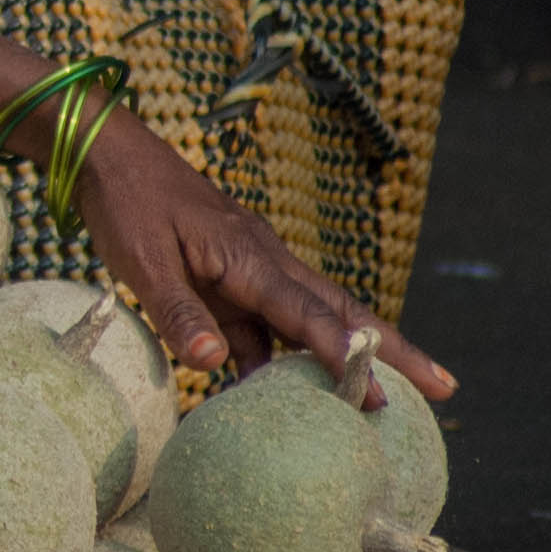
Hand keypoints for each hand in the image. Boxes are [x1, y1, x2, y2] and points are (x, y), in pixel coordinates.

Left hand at [72, 116, 456, 404]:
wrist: (106, 153)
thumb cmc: (126, 202)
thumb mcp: (140, 259)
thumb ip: (176, 311)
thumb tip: (211, 362)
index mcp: (249, 258)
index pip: (309, 315)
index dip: (345, 357)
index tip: (380, 396)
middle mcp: (264, 264)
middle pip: (339, 313)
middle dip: (392, 351)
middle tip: (443, 387)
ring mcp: (250, 272)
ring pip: (310, 320)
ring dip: (347, 357)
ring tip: (387, 397)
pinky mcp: (228, 280)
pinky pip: (265, 327)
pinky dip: (283, 359)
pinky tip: (284, 396)